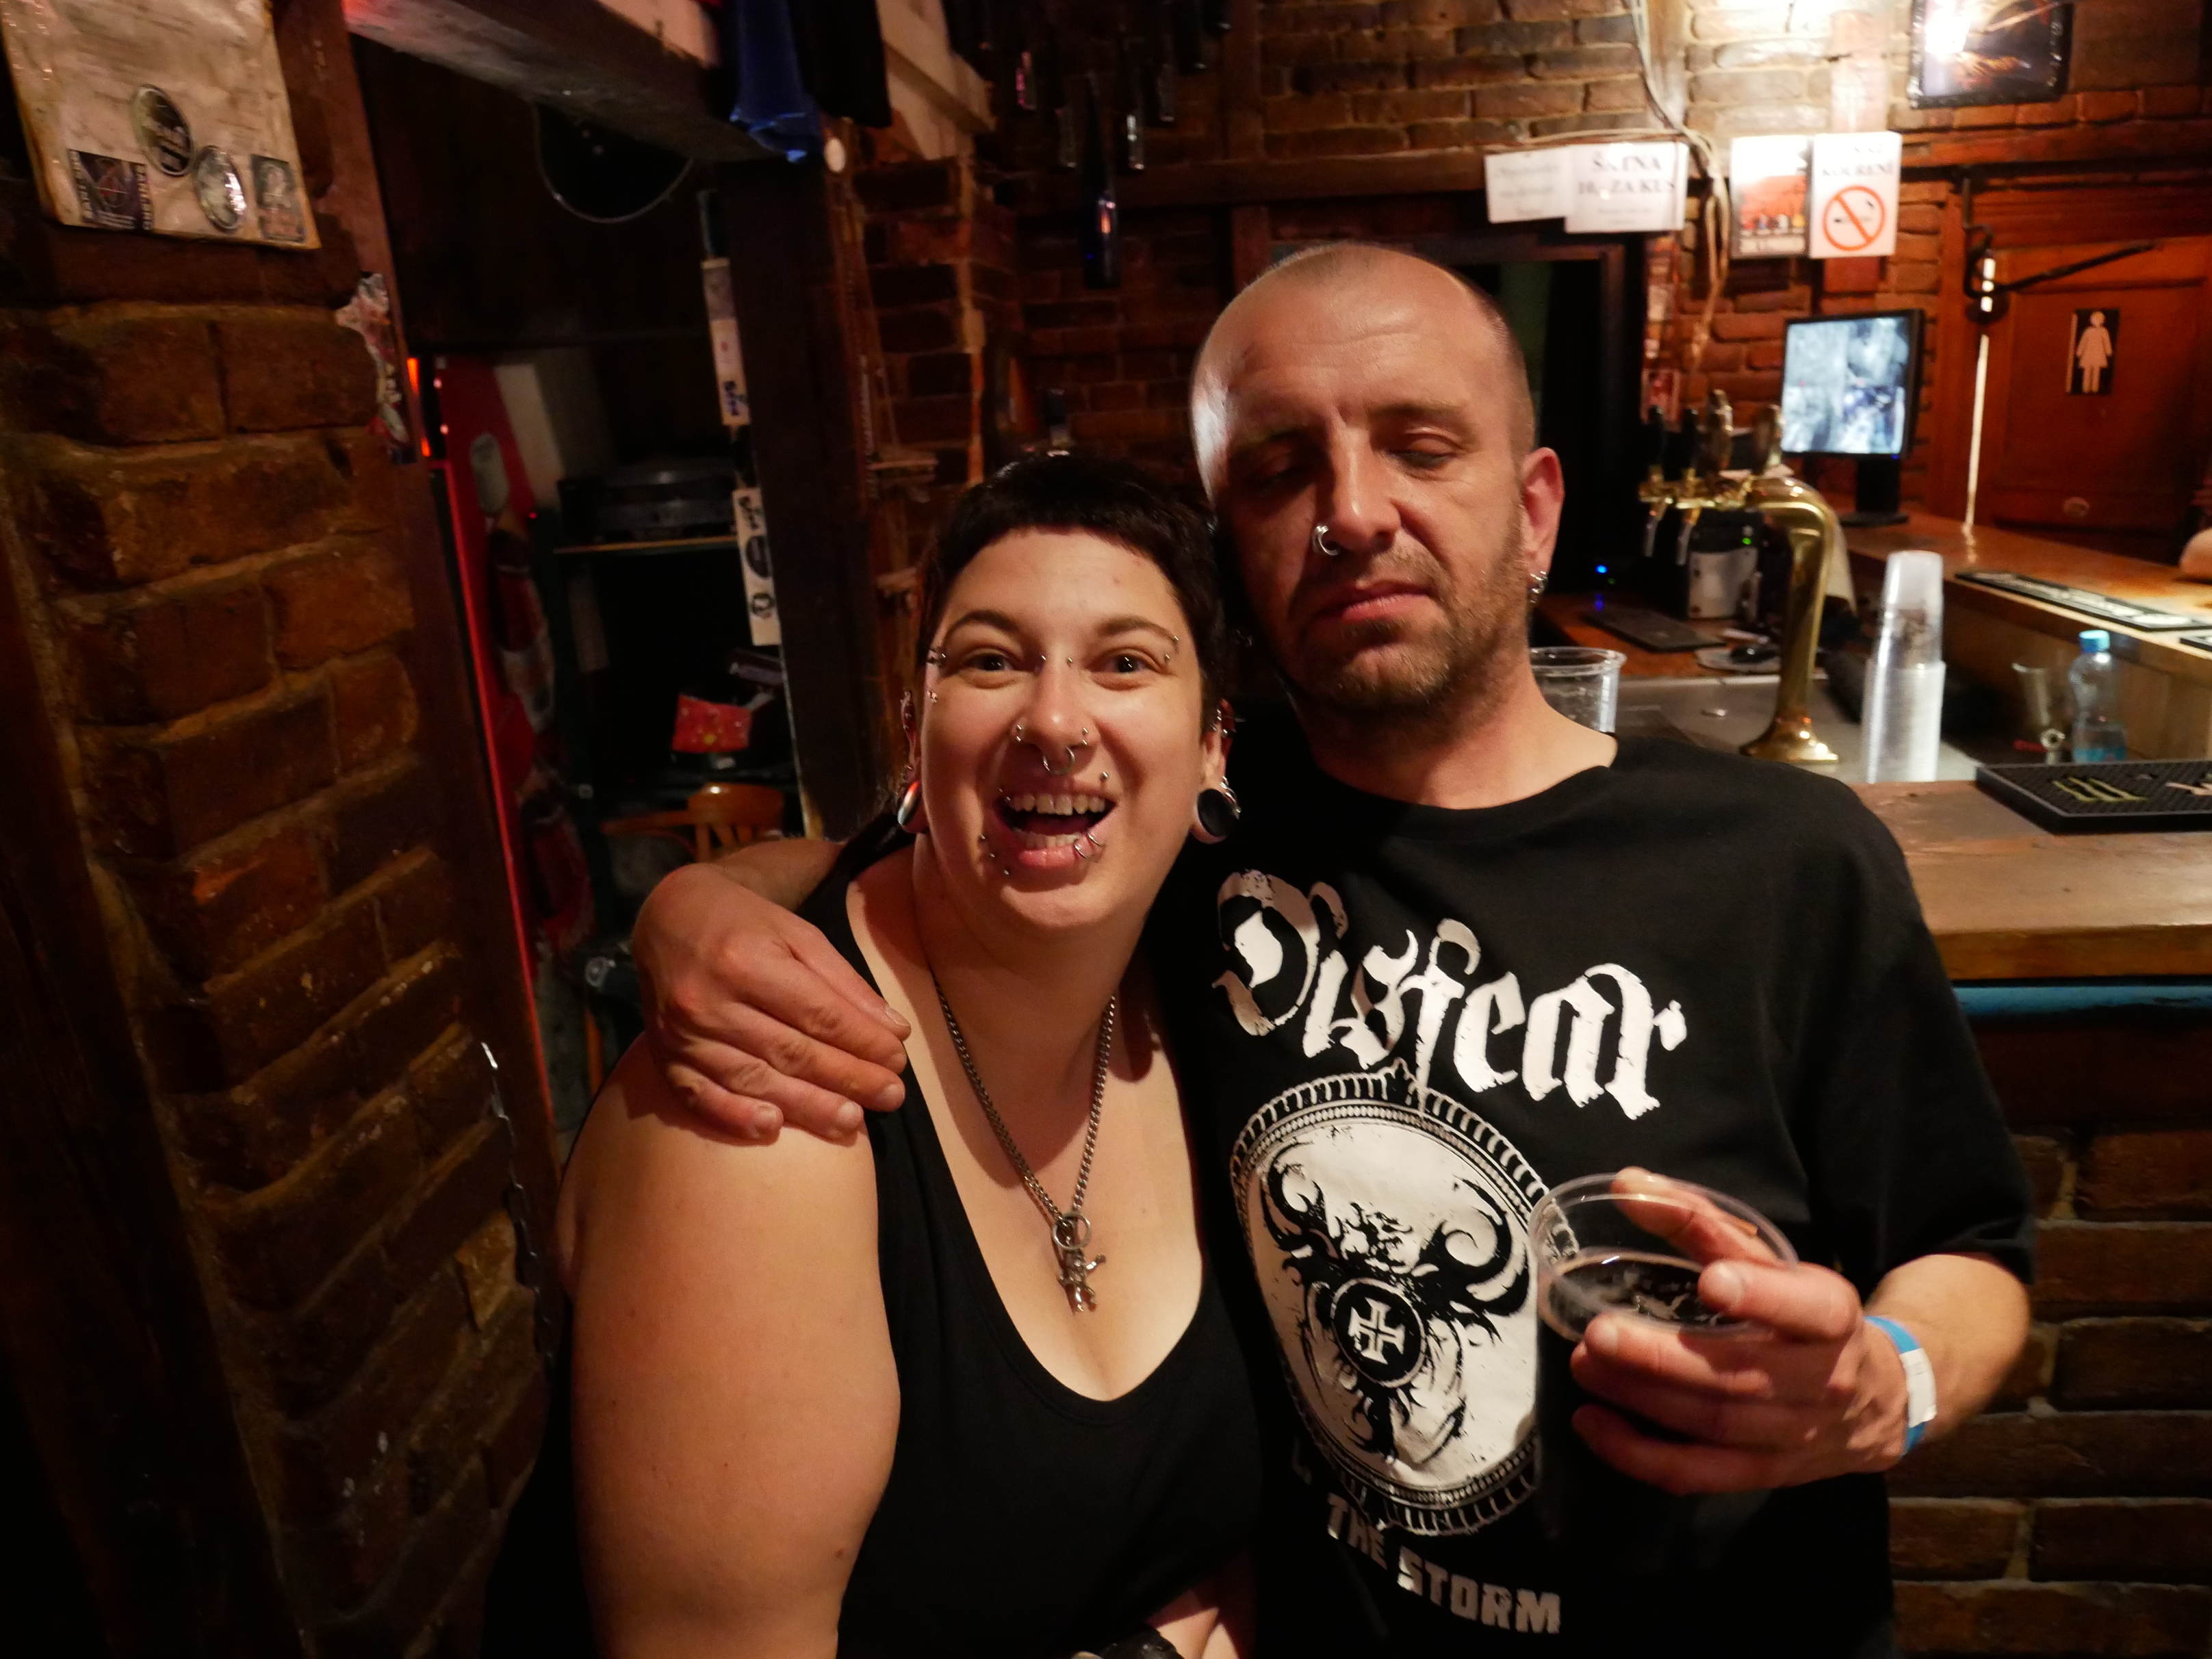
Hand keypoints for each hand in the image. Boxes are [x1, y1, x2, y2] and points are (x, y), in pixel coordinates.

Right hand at [631, 862, 911, 1140]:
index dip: (861, 1041)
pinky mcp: (665, 1057)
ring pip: (754, 1079)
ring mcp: (684, 1034)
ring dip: (806, 1106)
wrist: (668, 919)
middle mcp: (711, 1001)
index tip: (897, 1059)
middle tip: (890, 1097)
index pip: (817, 1013)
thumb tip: (892, 1029)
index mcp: (746, 961)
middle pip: (791, 1051)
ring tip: (851, 1122)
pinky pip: (700, 1096)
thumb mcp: (797, 934)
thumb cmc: (743, 923)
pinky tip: (772, 1129)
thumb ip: (843, 982)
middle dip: (847, 1078)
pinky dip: (735, 1117)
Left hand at [1570, 1255, 1907, 1493]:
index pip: (1808, 1309)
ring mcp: (1794, 1436)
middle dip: (1663, 1359)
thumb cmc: (1804, 1317)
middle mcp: (1821, 1381)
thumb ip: (1703, 1222)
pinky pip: (1700, 1475)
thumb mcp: (1774, 1263)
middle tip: (1599, 1332)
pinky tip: (1591, 1423)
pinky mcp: (1765, 1474)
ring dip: (1642, 1399)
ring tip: (1585, 1365)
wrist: (1876, 1400)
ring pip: (1714, 1424)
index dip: (1762, 1297)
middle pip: (1739, 1376)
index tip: (1712, 1280)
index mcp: (1830, 1316)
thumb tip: (1627, 1184)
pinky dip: (1641, 1456)